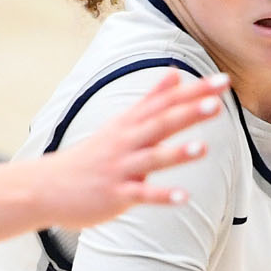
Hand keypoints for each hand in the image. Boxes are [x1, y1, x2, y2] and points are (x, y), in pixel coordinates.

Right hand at [34, 71, 229, 227]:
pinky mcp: (115, 194)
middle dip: (188, 113)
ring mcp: (120, 168)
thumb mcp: (121, 123)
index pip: (166, 102)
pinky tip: (185, 197)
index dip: (195, 92)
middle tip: (216, 103)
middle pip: (160, 123)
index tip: (223, 81)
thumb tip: (175, 73)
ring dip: (177, 153)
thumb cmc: (91, 156)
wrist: (47, 187)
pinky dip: (163, 196)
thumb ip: (151, 99)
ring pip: (152, 158)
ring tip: (204, 148)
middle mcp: (126, 142)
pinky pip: (142, 195)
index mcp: (130, 123)